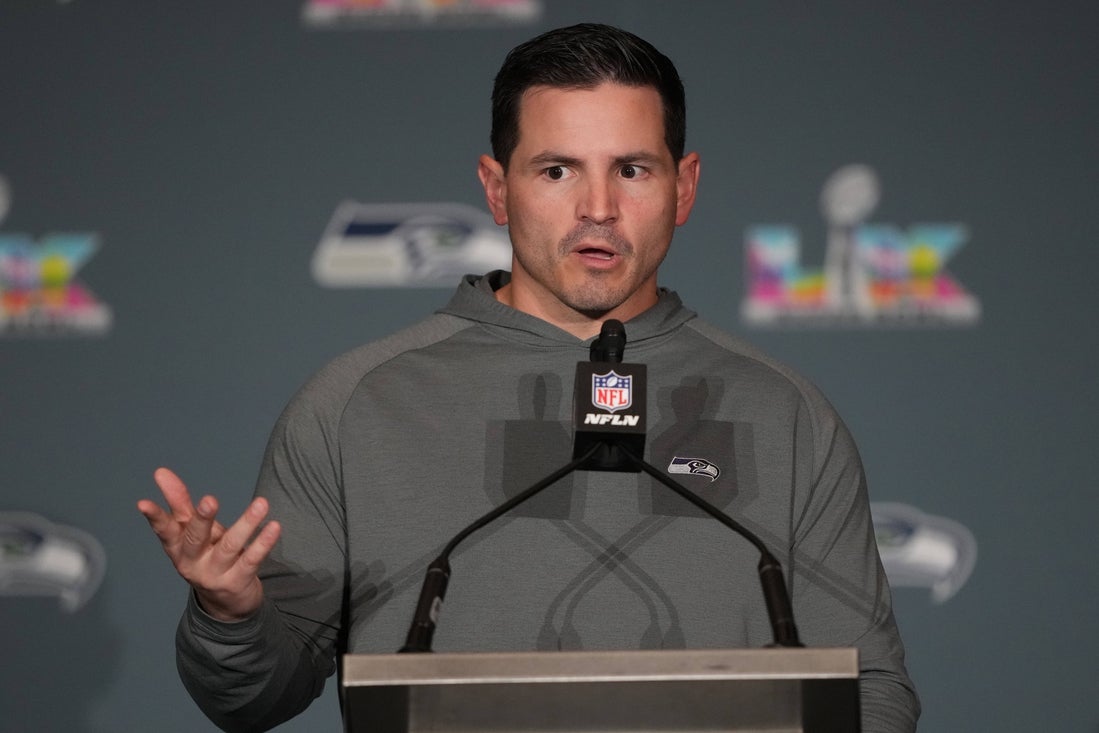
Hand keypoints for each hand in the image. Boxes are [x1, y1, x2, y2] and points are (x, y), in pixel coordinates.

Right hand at [137, 467, 280, 621]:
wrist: (226, 603)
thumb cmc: (206, 555)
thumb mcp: (192, 531)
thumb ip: (179, 503)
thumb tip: (161, 472)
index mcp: (177, 549)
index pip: (165, 531)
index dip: (155, 518)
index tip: (143, 503)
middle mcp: (192, 563)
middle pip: (196, 538)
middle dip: (202, 519)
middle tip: (209, 500)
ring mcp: (215, 574)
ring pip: (230, 546)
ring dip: (246, 523)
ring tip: (261, 503)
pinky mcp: (237, 581)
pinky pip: (252, 560)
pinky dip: (263, 543)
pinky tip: (274, 527)